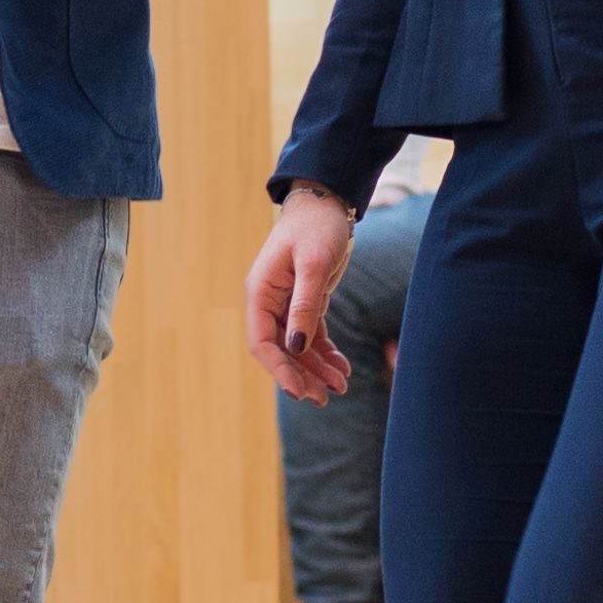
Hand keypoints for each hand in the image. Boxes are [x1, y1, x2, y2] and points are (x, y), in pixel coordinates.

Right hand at [247, 189, 360, 402]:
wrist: (326, 203)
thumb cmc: (316, 227)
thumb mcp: (313, 264)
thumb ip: (304, 306)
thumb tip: (295, 347)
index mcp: (260, 292)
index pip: (262, 342)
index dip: (279, 369)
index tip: (300, 391)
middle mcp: (269, 302)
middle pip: (280, 351)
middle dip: (301, 376)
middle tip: (324, 398)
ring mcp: (286, 304)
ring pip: (297, 347)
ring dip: (316, 369)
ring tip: (340, 387)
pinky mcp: (306, 302)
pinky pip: (311, 336)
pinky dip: (325, 354)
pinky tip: (342, 368)